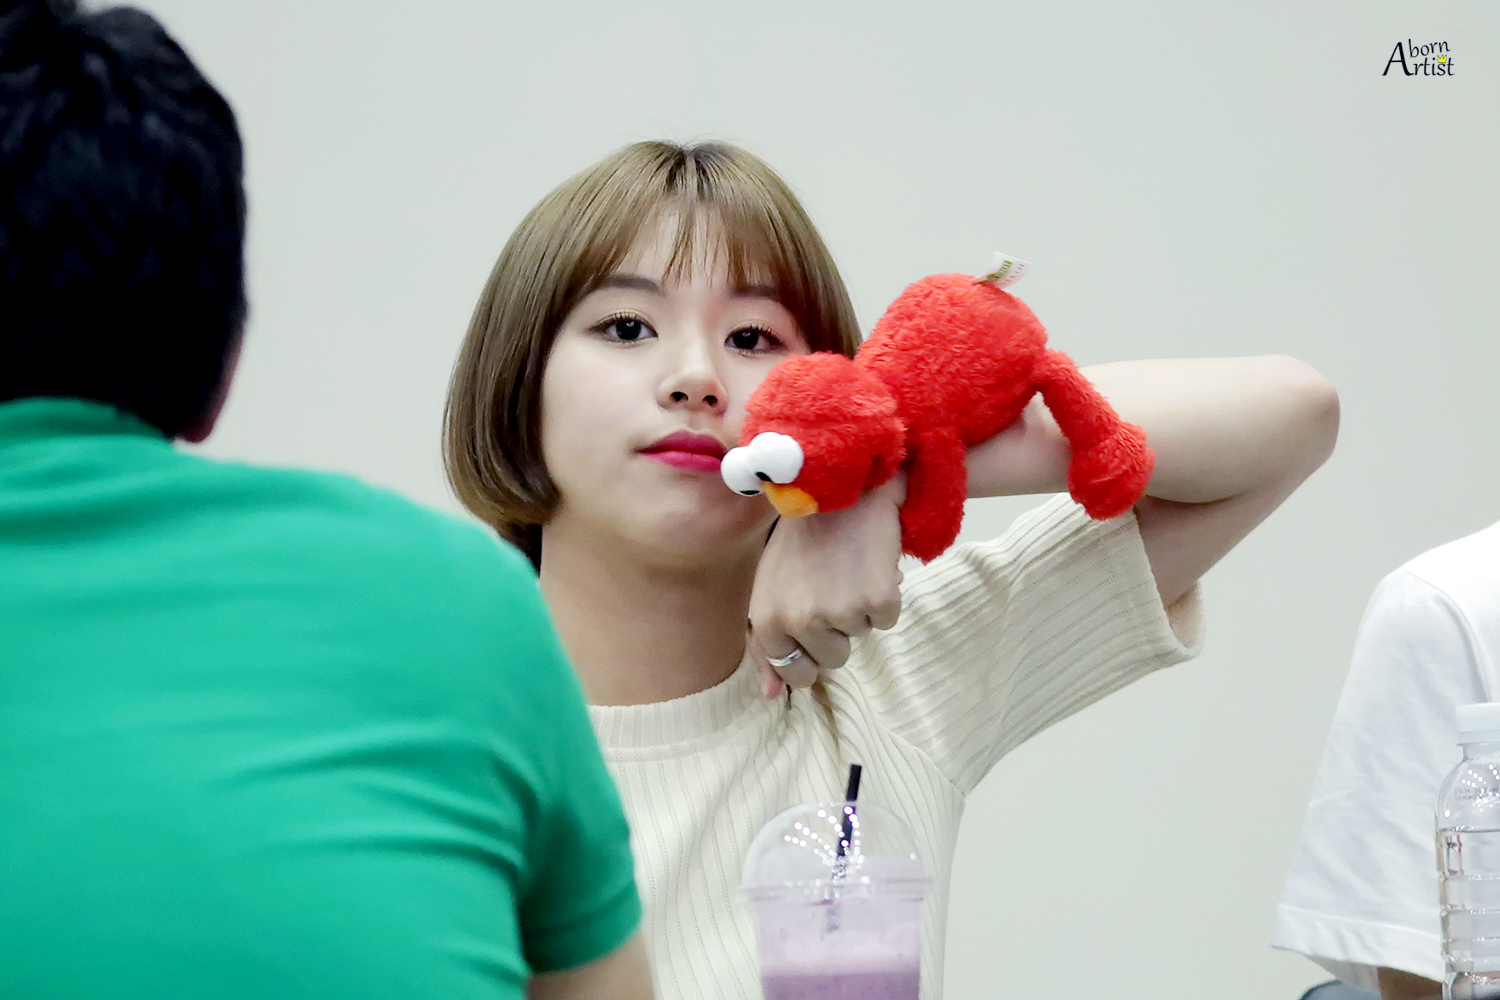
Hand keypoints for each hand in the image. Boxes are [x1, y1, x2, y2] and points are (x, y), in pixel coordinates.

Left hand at [748, 472, 906, 697]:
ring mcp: (839, 612)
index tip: (816, 626)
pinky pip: (887, 620)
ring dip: (859, 610)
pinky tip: (869, 565)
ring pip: (860, 638)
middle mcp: (800, 621)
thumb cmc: (802, 539)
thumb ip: (766, 644)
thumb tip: (772, 695)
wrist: (842, 490)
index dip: (810, 654)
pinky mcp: (877, 601)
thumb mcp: (770, 588)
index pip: (794, 672)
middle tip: (832, 586)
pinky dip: (885, 596)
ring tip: (848, 570)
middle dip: (838, 631)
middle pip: (833, 660)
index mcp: (768, 620)